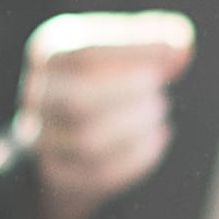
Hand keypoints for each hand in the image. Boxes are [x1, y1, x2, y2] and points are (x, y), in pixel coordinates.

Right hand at [17, 9, 194, 218]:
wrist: (71, 136)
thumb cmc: (106, 79)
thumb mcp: (125, 51)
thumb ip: (155, 42)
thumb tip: (181, 46)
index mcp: (49, 53)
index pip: (84, 53)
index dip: (132, 51)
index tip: (172, 49)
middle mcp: (37, 94)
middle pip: (77, 102)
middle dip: (128, 96)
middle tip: (159, 91)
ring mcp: (43, 138)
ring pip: (86, 142)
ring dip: (134, 127)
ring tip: (159, 111)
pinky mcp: (58, 175)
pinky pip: (97, 174)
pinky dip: (136, 158)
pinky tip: (158, 137)